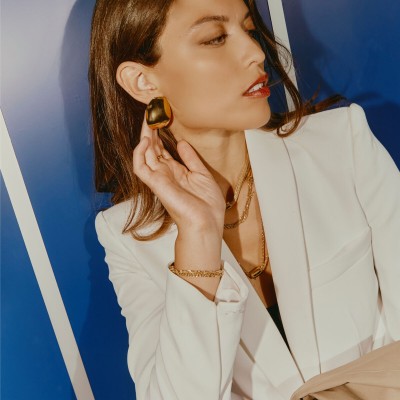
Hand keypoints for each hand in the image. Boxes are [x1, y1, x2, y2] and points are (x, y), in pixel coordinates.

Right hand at [133, 115, 224, 233]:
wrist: (206, 223)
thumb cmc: (207, 204)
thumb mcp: (201, 174)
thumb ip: (190, 159)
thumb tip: (180, 143)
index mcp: (176, 172)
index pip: (162, 150)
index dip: (160, 134)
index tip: (160, 117)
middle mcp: (165, 174)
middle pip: (152, 149)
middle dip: (150, 131)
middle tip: (151, 113)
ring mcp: (159, 178)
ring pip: (144, 154)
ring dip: (144, 137)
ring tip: (148, 120)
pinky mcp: (155, 184)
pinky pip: (140, 167)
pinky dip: (140, 153)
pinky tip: (146, 140)